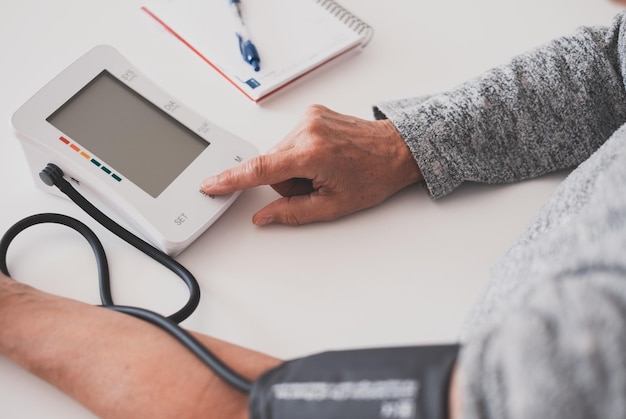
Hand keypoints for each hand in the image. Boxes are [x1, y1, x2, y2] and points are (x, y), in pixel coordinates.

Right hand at [201, 105, 421, 224]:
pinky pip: (291, 140)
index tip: (211, 183)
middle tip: (316, 185)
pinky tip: (324, 158)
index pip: (260, 169)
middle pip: (271, 164)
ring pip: (280, 153)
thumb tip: (263, 216)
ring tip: (325, 171)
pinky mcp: (313, 113)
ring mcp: (310, 117)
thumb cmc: (374, 176)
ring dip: (295, 168)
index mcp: (311, 153)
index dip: (231, 180)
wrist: (397, 150)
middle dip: (287, 181)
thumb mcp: (333, 206)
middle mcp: (307, 129)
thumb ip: (292, 213)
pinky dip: (301, 154)